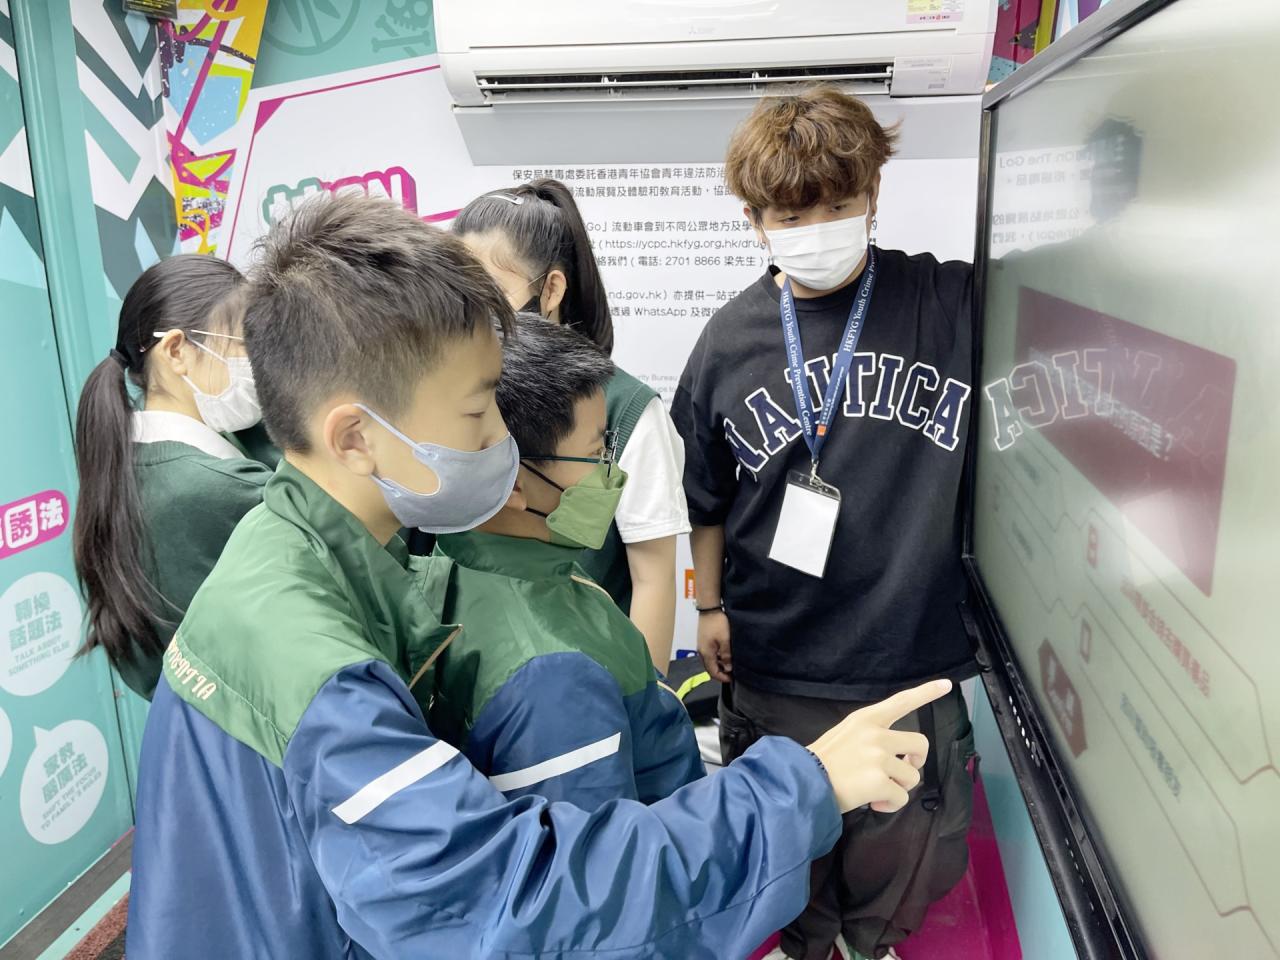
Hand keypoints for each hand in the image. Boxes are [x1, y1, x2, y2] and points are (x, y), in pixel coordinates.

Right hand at [696, 609, 731, 682]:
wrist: (709, 608)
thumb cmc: (717, 622)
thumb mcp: (725, 640)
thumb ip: (727, 656)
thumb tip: (728, 668)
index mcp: (706, 653)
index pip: (712, 672)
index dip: (722, 678)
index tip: (731, 679)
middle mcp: (701, 651)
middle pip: (710, 668)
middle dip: (720, 673)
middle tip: (731, 673)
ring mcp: (701, 646)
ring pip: (710, 661)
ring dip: (718, 665)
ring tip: (729, 664)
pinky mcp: (703, 641)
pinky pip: (709, 654)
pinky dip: (716, 658)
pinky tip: (724, 655)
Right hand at [807, 679, 952, 814]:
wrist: (802, 782)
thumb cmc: (821, 762)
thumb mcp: (843, 735)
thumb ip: (870, 738)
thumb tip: (897, 758)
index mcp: (866, 719)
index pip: (901, 701)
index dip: (926, 692)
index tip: (946, 684)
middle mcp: (876, 734)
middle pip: (919, 744)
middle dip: (916, 762)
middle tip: (902, 773)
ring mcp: (879, 757)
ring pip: (911, 776)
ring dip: (898, 788)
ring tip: (875, 792)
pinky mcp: (880, 781)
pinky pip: (901, 798)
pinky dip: (890, 805)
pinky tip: (872, 803)